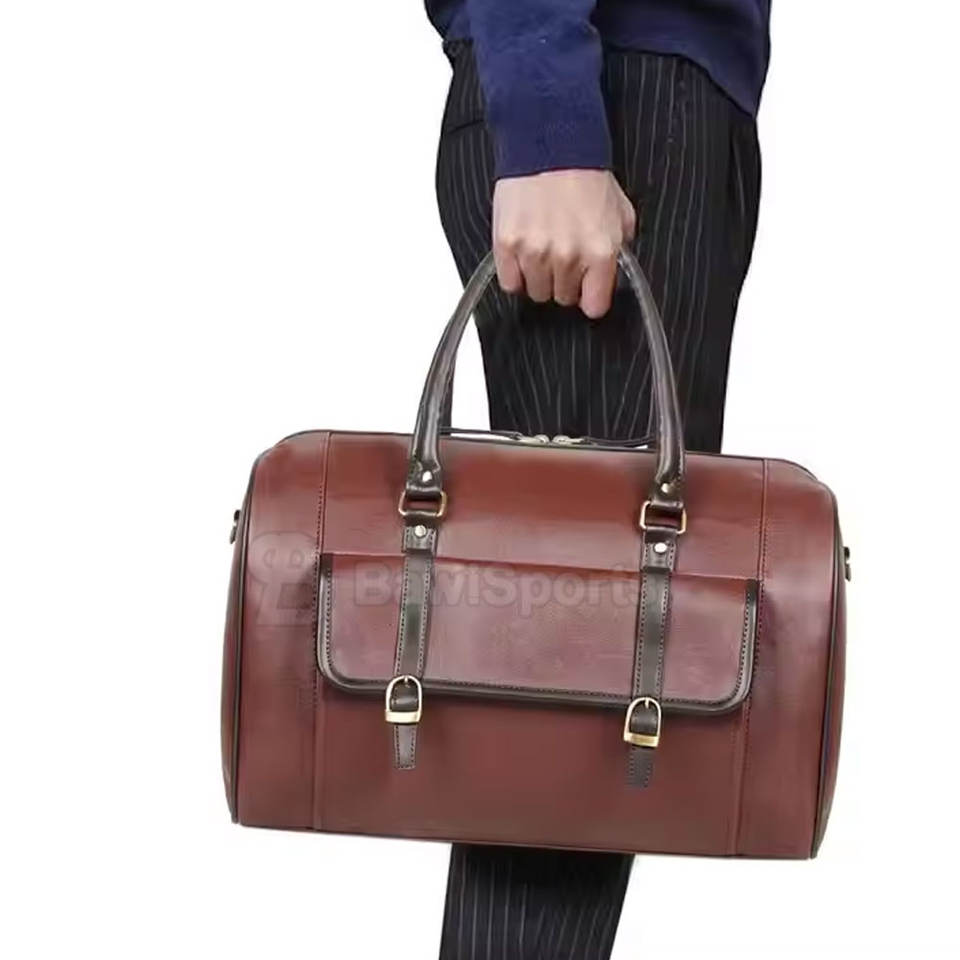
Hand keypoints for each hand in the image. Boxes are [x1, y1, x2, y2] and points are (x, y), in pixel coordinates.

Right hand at [492, 169, 635, 318]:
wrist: (549, 144)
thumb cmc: (584, 174)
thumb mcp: (620, 211)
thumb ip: (620, 245)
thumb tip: (612, 269)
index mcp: (600, 252)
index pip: (594, 306)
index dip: (590, 297)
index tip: (586, 288)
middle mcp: (568, 257)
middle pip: (563, 298)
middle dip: (564, 281)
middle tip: (562, 253)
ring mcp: (535, 253)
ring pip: (536, 293)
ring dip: (539, 276)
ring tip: (542, 247)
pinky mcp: (508, 246)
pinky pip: (510, 283)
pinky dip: (515, 273)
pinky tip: (523, 251)